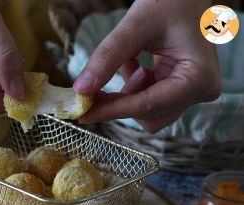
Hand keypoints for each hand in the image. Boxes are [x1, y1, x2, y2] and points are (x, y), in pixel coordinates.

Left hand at [74, 0, 220, 132]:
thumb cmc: (170, 0)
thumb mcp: (135, 26)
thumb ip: (106, 58)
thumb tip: (81, 90)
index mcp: (199, 78)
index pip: (147, 106)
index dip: (112, 111)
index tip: (83, 114)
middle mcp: (201, 91)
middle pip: (149, 115)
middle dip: (120, 101)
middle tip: (93, 88)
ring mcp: (194, 91)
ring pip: (149, 111)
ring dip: (128, 93)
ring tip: (129, 60)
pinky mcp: (184, 88)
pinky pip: (150, 99)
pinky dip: (134, 86)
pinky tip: (134, 62)